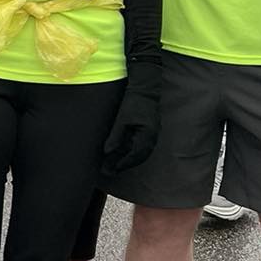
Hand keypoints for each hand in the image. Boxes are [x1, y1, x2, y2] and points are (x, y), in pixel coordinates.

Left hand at [103, 58, 163, 172]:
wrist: (144, 89)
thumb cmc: (134, 102)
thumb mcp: (122, 119)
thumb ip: (116, 136)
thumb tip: (107, 151)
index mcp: (148, 134)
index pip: (137, 154)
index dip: (125, 163)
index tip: (114, 169)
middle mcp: (153, 136)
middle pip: (140, 156)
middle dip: (126, 164)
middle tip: (112, 171)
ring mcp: (152, 134)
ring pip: (141, 152)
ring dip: (129, 159)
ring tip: (116, 165)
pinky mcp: (148, 131)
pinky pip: (141, 145)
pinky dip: (132, 152)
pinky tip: (122, 154)